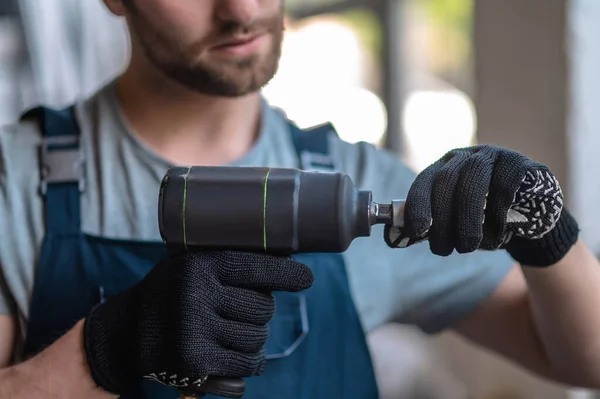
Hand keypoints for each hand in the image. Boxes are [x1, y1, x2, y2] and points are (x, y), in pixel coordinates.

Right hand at [82, 251, 313, 394]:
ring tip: (234, 334)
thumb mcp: (188, 265)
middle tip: (241, 311)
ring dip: (255, 340)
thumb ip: (225, 262)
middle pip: (264, 307)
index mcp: (199, 265)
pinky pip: (247, 367)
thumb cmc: (170, 294)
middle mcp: (196, 296)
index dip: (287, 273)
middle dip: (261, 312)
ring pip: (258, 339)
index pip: (256, 267)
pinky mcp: (196, 365)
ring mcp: (195, 332)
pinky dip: (248, 364)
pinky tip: (234, 357)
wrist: (124, 334)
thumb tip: (284, 254)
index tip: (307, 278)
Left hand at [385, 145, 578, 265]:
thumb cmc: (483, 220)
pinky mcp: (520, 165)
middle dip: (442, 219)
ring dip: (467, 220)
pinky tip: (498, 234)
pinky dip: (498, 215)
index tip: (416, 232)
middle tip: (443, 250)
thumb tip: (392, 240)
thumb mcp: (453, 223)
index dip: (417, 205)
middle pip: (446, 181)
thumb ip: (426, 228)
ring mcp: (494, 157)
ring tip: (469, 247)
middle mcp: (465, 157)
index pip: (423, 181)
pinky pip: (505, 186)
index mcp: (443, 168)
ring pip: (473, 182)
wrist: (531, 215)